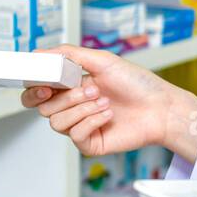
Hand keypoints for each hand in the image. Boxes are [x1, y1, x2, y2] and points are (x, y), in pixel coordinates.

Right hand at [20, 44, 196, 158]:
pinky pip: (75, 135)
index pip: (38, 91)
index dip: (34, 89)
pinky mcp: (90, 143)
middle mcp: (74, 107)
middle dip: (65, 97)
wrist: (161, 107)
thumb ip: (69, 55)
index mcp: (71, 87)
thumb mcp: (103, 61)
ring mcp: (81, 126)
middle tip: (88, 89)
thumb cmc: (138, 84)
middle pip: (43, 108)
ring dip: (82, 109)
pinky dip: (91, 121)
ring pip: (57, 122)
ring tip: (104, 100)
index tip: (45, 84)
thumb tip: (38, 53)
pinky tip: (108, 114)